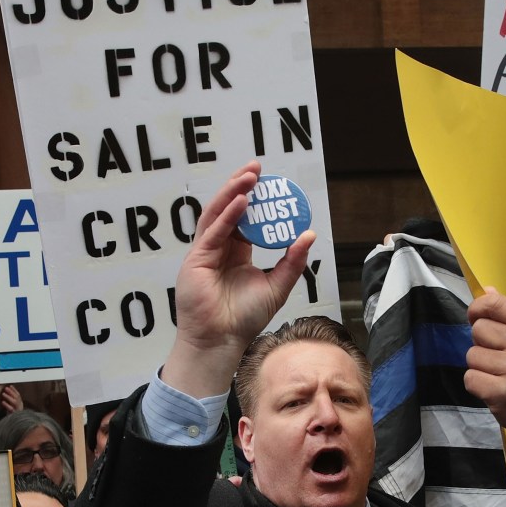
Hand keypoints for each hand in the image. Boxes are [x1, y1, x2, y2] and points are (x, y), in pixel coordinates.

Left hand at [0, 384, 23, 413]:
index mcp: (20, 404)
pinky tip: (2, 402)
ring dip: (9, 397)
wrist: (16, 424)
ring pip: (14, 402)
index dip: (14, 390)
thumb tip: (8, 393)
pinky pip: (11, 409)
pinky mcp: (14, 414)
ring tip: (3, 394)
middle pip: (17, 397)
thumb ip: (12, 401)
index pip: (18, 395)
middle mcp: (20, 406)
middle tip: (6, 388)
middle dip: (11, 392)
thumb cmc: (13, 415)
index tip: (10, 386)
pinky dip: (7, 405)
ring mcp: (17, 410)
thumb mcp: (13, 407)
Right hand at [161, 162, 314, 398]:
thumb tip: (309, 233)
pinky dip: (227, 214)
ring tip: (250, 175)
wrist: (222, 340)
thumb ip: (292, 261)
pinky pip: (213, 231)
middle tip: (257, 166)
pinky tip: (241, 200)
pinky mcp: (196, 258)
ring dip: (233, 192)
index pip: (247, 218)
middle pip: (230, 209)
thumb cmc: (245, 318)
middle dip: (242, 185)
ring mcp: (206, 251)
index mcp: (237, 252)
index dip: (258, 199)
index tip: (272, 182)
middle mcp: (220, 247)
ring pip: (218, 213)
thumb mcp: (277, 286)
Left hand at [465, 289, 505, 478]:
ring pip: (471, 355)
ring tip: (498, 375)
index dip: (477, 307)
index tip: (475, 317)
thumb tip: (487, 291)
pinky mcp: (500, 393)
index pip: (495, 303)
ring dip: (479, 366)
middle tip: (497, 358)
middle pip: (478, 329)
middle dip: (482, 344)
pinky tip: (493, 388)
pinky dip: (477, 384)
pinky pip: (470, 378)